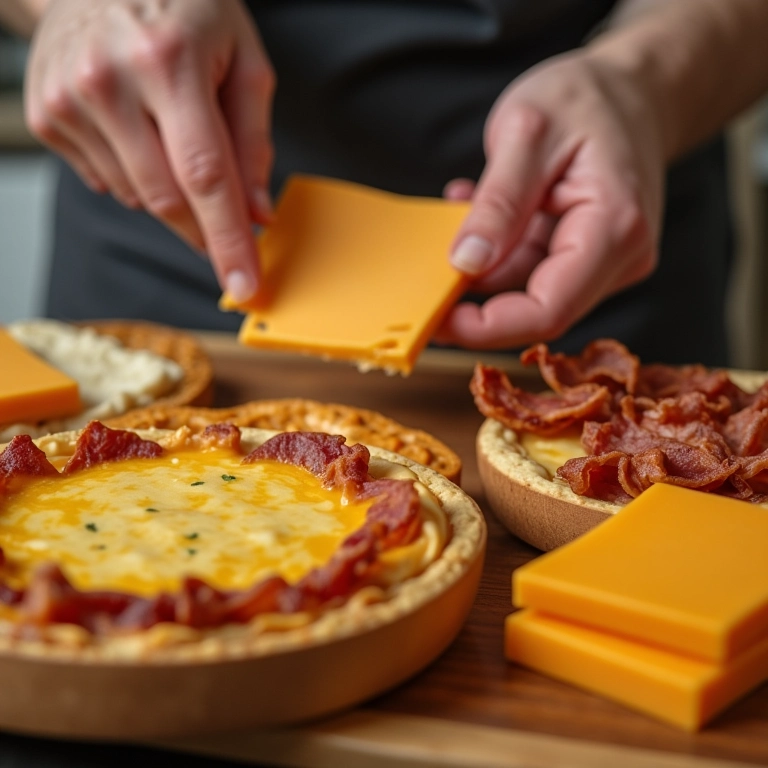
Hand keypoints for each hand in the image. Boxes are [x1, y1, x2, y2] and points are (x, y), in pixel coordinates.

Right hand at [24, 0, 274, 301]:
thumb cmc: (185, 10)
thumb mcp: (241, 60)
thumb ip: (252, 140)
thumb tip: (256, 214)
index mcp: (168, 60)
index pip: (205, 175)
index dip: (228, 240)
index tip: (243, 287)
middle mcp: (109, 79)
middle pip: (167, 198)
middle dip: (204, 231)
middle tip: (224, 233)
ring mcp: (68, 99)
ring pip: (136, 197)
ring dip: (169, 193)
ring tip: (171, 135)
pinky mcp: (46, 115)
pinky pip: (105, 181)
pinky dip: (133, 175)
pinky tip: (136, 131)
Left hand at [437, 48, 664, 348]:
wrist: (633, 86)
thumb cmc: (586, 96)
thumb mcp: (527, 132)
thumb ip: (498, 202)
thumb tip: (466, 262)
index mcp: (614, 228)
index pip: (548, 310)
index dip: (487, 328)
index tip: (436, 321)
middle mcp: (620, 256)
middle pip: (537, 310)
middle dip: (476, 303)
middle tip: (424, 276)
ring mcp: (605, 261)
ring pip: (526, 291)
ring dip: (482, 263)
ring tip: (460, 207)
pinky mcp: (586, 256)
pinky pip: (529, 269)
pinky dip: (496, 248)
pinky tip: (479, 206)